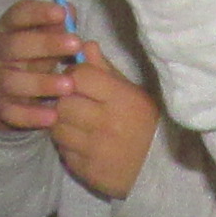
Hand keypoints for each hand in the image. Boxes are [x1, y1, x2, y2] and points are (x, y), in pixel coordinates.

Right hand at [0, 0, 82, 133]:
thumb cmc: (30, 55)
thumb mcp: (39, 37)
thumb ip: (55, 26)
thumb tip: (69, 12)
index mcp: (7, 30)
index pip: (18, 15)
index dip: (38, 13)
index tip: (62, 13)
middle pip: (14, 46)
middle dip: (45, 44)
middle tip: (76, 44)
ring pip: (12, 81)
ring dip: (41, 83)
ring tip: (69, 85)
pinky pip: (12, 112)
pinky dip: (31, 115)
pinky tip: (54, 116)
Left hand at [51, 44, 161, 196]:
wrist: (157, 170)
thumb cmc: (143, 123)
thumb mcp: (131, 92)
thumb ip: (105, 69)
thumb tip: (85, 45)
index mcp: (123, 99)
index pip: (80, 76)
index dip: (73, 76)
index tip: (77, 81)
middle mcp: (109, 124)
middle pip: (64, 103)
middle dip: (64, 102)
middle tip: (73, 105)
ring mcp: (97, 150)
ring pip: (57, 128)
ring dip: (62, 125)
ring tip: (76, 125)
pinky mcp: (88, 171)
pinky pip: (63, 152)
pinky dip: (67, 146)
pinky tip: (82, 144)